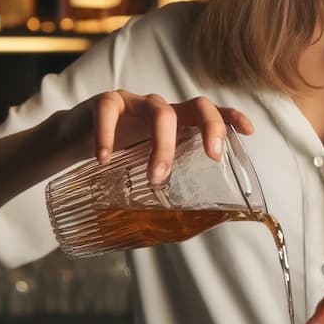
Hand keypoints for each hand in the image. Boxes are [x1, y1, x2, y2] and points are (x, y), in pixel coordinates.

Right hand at [44, 91, 253, 184]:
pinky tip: (104, 159)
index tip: (249, 131)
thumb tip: (190, 221)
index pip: (210, 113)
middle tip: (211, 157)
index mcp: (176, 122)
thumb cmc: (119, 152)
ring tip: (155, 176)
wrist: (73, 137)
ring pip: (159, 112)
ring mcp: (134, 102)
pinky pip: (109, 112)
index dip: (231, 117)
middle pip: (195, 105)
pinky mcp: (104, 102)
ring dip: (162, 145)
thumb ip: (168, 175)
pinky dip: (107, 137)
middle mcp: (160, 108)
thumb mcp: (146, 161)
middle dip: (210, 128)